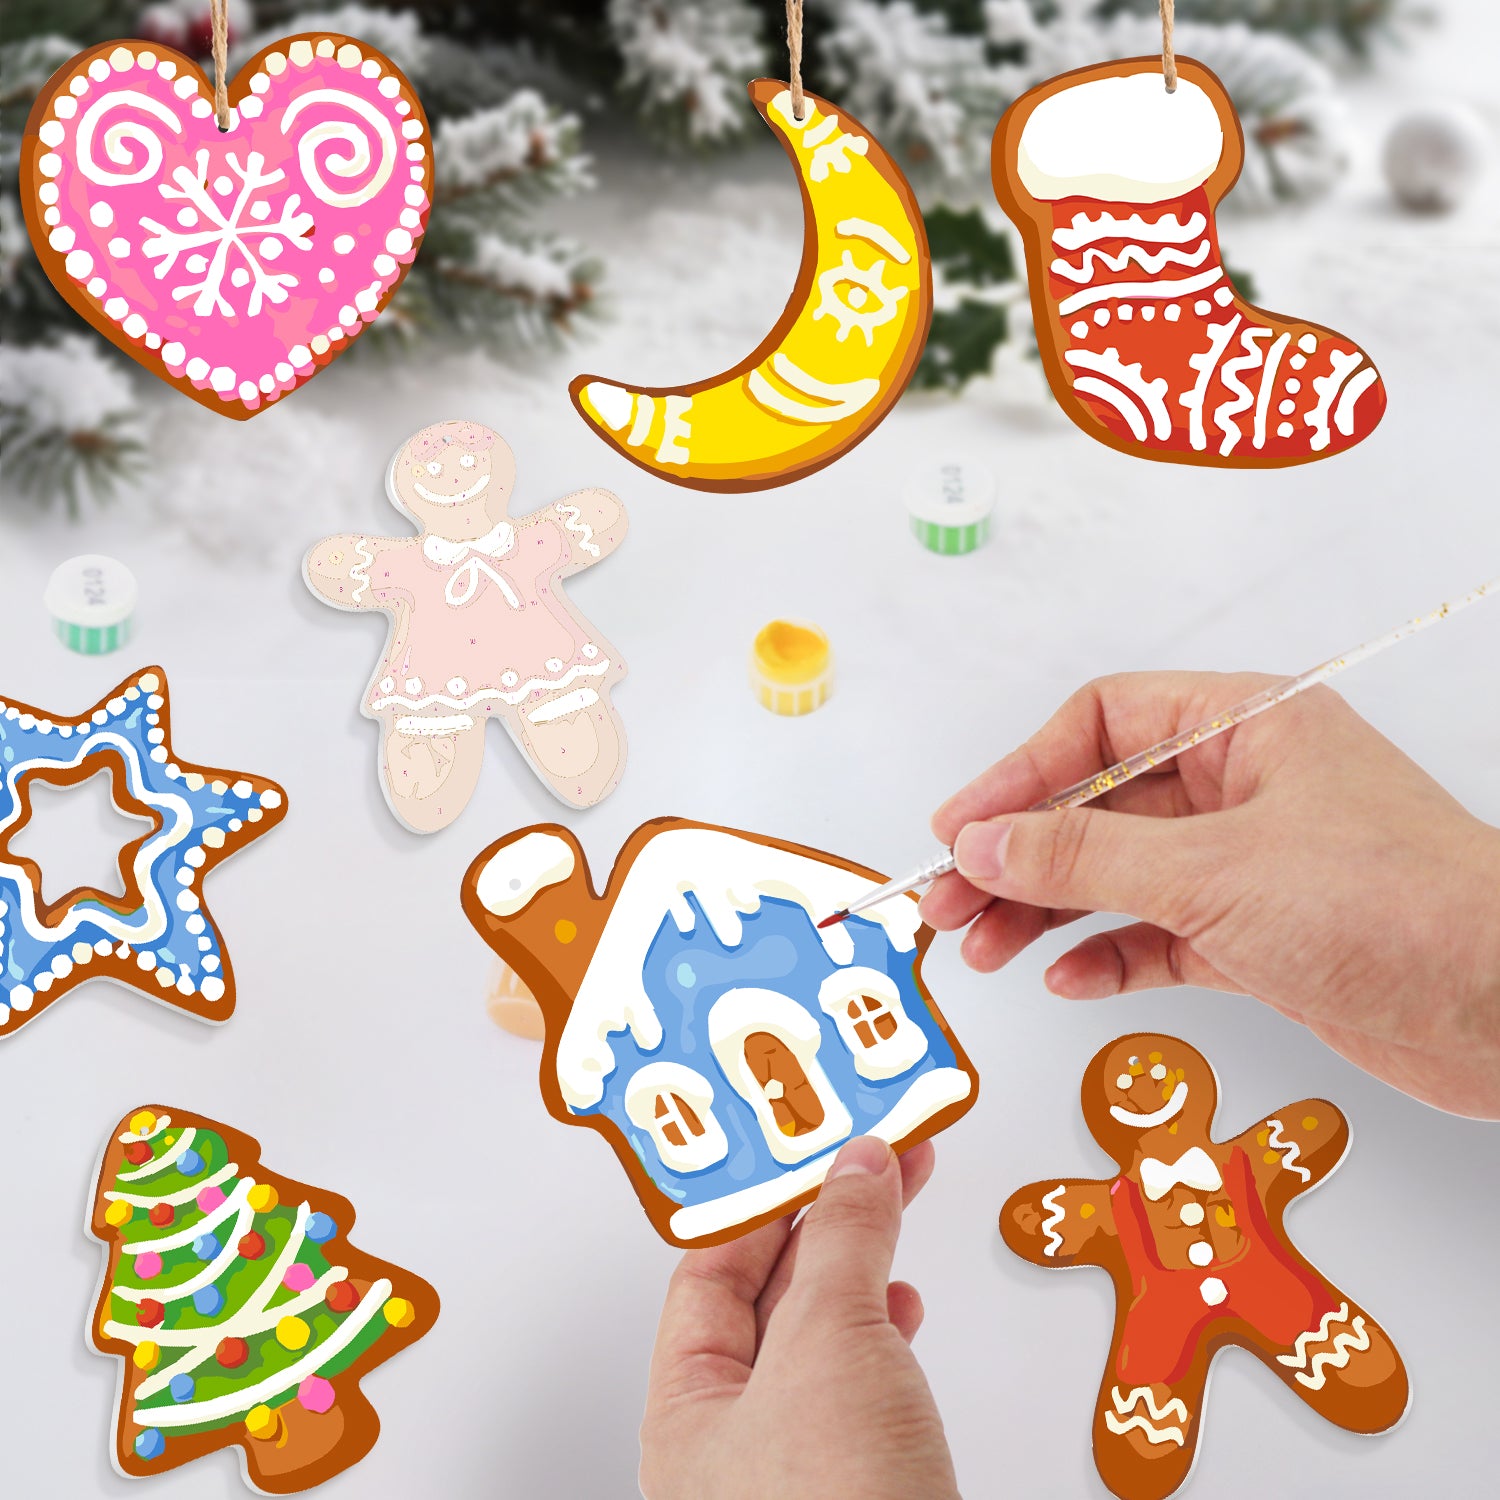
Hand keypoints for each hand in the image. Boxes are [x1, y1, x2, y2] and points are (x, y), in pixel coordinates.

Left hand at [639, 1137, 958, 1499]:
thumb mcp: (831, 1342)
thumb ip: (844, 1242)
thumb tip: (855, 1168)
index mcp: (688, 1409)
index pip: (712, 1272)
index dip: (767, 1199)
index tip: (814, 1142)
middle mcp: (732, 1444)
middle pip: (770, 1298)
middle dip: (824, 1220)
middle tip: (869, 1155)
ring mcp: (796, 1470)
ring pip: (820, 1337)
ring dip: (861, 1265)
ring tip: (894, 1202)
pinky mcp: (859, 1487)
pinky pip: (859, 1381)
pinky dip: (885, 1328)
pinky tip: (902, 1308)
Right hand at [921, 673, 1499, 1118]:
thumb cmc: (1398, 909)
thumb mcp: (1212, 874)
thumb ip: (1082, 860)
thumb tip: (982, 844)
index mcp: (1245, 726)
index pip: (1102, 725)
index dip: (1020, 773)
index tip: (961, 828)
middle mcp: (1244, 786)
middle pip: (1097, 806)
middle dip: (1018, 856)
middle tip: (950, 902)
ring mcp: (1251, 863)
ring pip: (1119, 875)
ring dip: (1047, 912)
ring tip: (984, 949)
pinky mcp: (1261, 936)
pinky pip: (1158, 934)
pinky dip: (1109, 955)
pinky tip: (1068, 978)